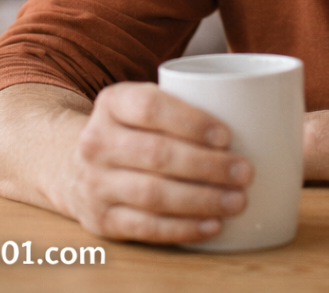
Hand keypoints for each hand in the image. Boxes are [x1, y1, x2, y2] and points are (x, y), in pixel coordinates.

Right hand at [64, 82, 253, 243]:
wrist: (71, 163)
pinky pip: (145, 227)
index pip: (151, 106)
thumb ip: (183, 100)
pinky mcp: (101, 220)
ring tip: (237, 200)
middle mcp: (97, 141)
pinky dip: (183, 228)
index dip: (191, 121)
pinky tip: (212, 225)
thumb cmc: (132, 128)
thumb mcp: (142, 102)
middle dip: (207, 166)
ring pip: (153, 194)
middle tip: (245, 172)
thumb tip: (257, 109)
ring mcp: (95, 183)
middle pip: (157, 154)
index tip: (227, 135)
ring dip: (201, 200)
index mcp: (113, 102)